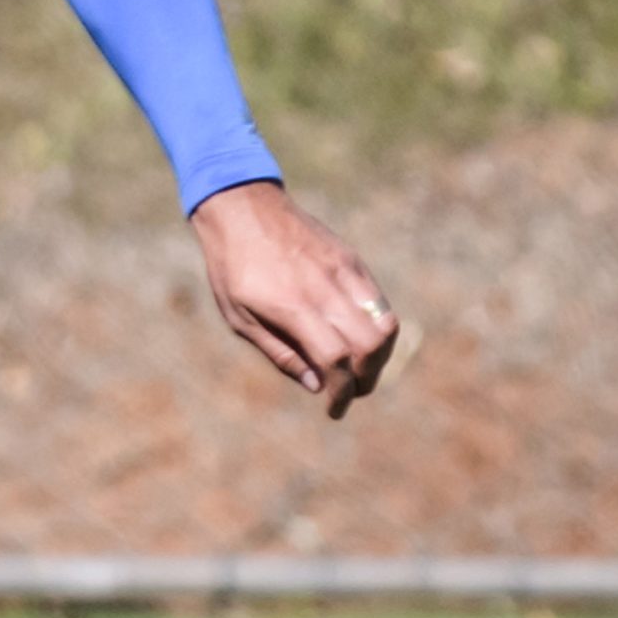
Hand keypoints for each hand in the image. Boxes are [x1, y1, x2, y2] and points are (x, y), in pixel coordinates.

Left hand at [189, 179, 396, 419]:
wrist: (243, 208)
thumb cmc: (232, 267)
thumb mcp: (239, 317)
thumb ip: (280, 353)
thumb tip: (318, 386)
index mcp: (292, 307)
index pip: (335, 360)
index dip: (342, 392)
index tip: (335, 409)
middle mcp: (324, 289)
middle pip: (370, 347)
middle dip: (365, 379)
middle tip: (349, 392)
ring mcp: (344, 272)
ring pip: (385, 325)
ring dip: (379, 357)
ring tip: (357, 369)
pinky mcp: (352, 260)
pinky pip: (378, 302)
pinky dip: (377, 328)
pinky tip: (356, 337)